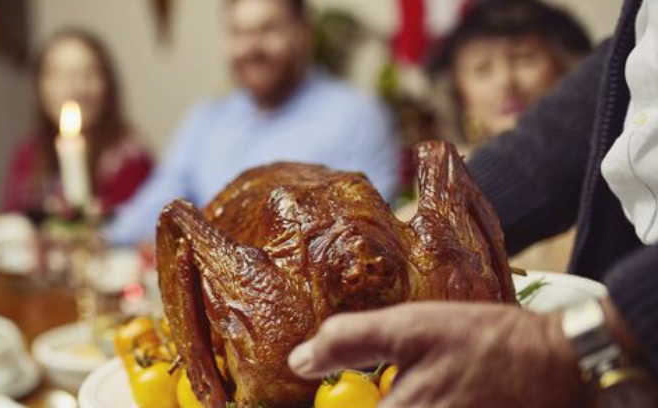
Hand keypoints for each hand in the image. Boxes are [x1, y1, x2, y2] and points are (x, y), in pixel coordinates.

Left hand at [288, 302, 583, 407]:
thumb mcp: (412, 327)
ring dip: (391, 400)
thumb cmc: (489, 344)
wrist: (564, 365)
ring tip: (415, 384)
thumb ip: (349, 342)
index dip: (336, 405)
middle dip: (374, 399)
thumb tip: (299, 360)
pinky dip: (414, 404)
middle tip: (390, 378)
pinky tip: (432, 391)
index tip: (314, 400)